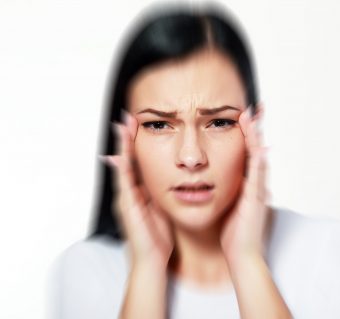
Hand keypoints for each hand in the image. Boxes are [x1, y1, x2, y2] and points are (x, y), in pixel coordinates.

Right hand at [100, 110, 174, 269]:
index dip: (136, 143)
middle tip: (127, 117)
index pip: (137, 161)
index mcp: (139, 192)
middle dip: (126, 139)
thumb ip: (160, 193)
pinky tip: (120, 156)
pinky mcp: (127, 208)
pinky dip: (121, 170)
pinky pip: (124, 185)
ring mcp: (125, 199)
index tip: (140, 124)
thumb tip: (169, 177)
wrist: (152, 261)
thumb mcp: (161, 208)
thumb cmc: (158, 237)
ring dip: (121, 148)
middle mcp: (129, 192)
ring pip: (122, 168)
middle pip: (126, 160)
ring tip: (121, 127)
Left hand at [220, 103, 271, 265]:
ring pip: (257, 155)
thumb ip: (222, 190)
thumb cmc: (232, 232)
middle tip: (251, 108)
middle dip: (253, 129)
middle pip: (254, 149)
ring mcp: (257, 189)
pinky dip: (256, 155)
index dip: (243, 136)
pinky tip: (255, 141)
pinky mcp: (257, 197)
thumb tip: (208, 179)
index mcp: (244, 184)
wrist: (241, 255)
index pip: (244, 153)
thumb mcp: (225, 205)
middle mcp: (254, 183)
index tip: (237, 117)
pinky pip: (257, 172)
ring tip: (250, 115)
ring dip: (254, 135)